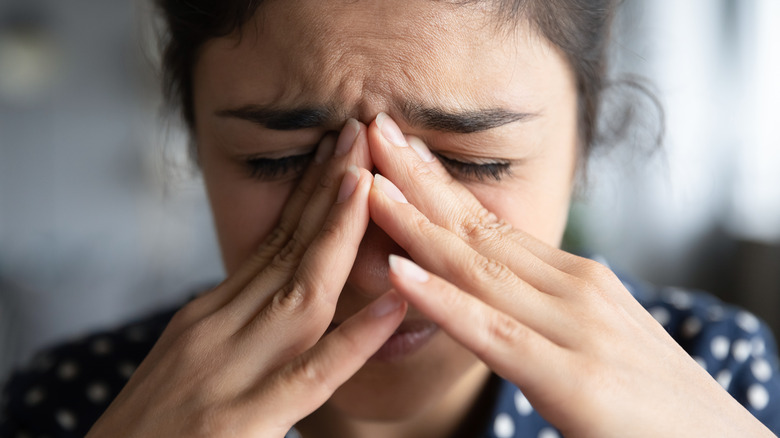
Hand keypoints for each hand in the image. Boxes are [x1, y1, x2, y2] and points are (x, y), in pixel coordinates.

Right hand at [87, 120, 406, 436]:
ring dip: (337, 234)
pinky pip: (310, 375)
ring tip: (371, 183)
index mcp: (210, 313)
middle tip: (360, 133)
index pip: (271, 241)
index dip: (311, 193)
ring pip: (299, 292)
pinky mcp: (241, 421)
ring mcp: (230, 371)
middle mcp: (218, 328)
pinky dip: (354, 339)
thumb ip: (236, 323)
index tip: (341, 150)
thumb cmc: (150, 429)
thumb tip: (282, 289)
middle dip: (329, 190)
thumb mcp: (190, 357)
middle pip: (287, 249)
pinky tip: (391, 305)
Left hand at [365, 114, 773, 436]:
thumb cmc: (652, 401)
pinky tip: (397, 271)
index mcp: (574, 279)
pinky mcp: (574, 378)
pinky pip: (492, 331)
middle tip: (371, 130)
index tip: (397, 150)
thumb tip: (493, 290)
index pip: (491, 223)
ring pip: (477, 267)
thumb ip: (542, 310)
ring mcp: (575, 327)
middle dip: (417, 179)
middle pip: (477, 228)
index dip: (438, 185)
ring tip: (368, 182)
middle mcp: (573, 288)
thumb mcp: (593, 336)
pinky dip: (442, 299)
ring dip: (414, 222)